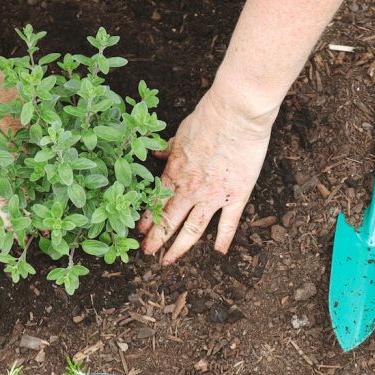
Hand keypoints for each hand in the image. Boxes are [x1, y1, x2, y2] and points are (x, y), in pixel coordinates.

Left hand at [139, 85, 274, 264]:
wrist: (236, 113)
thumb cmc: (209, 117)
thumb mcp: (181, 132)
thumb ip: (169, 149)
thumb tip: (156, 153)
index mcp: (175, 172)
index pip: (156, 201)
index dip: (146, 218)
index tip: (138, 230)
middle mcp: (190, 189)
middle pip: (169, 220)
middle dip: (156, 239)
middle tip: (147, 253)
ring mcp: (213, 195)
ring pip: (193, 229)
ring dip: (179, 247)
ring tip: (169, 260)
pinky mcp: (236, 195)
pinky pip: (229, 222)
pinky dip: (224, 238)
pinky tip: (219, 251)